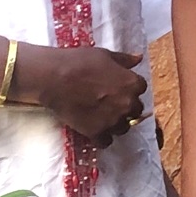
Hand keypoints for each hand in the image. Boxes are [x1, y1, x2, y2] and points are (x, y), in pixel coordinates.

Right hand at [21, 45, 145, 143]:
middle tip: (109, 102)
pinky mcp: (97, 132)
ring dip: (115, 123)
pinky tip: (94, 128)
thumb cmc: (80, 62)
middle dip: (125, 106)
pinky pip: (107, 141)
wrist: (54, 78)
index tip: (117, 86)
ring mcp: (113, 120)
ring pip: (123, 127)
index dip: (129, 87)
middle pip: (135, 110)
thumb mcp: (105, 55)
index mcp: (132, 84)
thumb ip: (125, 60)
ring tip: (101, 115)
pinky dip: (102, 137)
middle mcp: (127, 104)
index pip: (140, 88)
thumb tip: (139, 58)